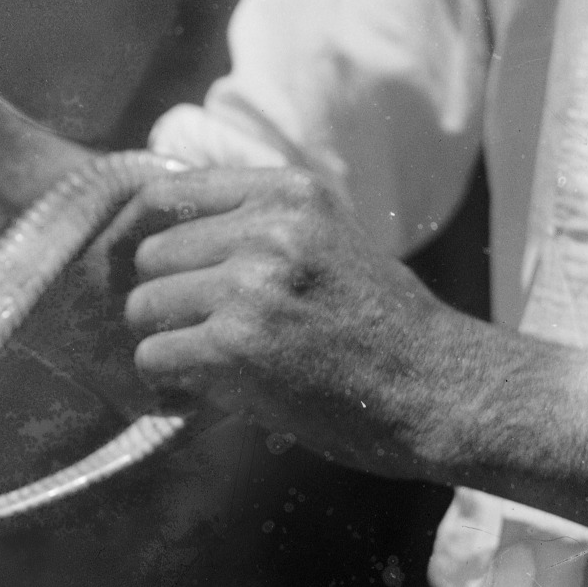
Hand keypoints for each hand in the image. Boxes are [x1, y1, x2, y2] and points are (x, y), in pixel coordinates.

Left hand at [106, 165, 587, 526]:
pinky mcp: (236, 344)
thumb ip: (255, 224)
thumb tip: (154, 229)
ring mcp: (249, 285)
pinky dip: (168, 383)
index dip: (144, 236)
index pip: (167, 193)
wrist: (443, 391)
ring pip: (144, 307)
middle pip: (151, 256)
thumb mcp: (327, 239)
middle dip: (164, 299)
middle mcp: (267, 229)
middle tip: (195, 332)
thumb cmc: (384, 325)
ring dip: (165, 342)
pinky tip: (202, 394)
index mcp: (289, 193)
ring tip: (204, 365)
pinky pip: (154, 357)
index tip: (151, 272)